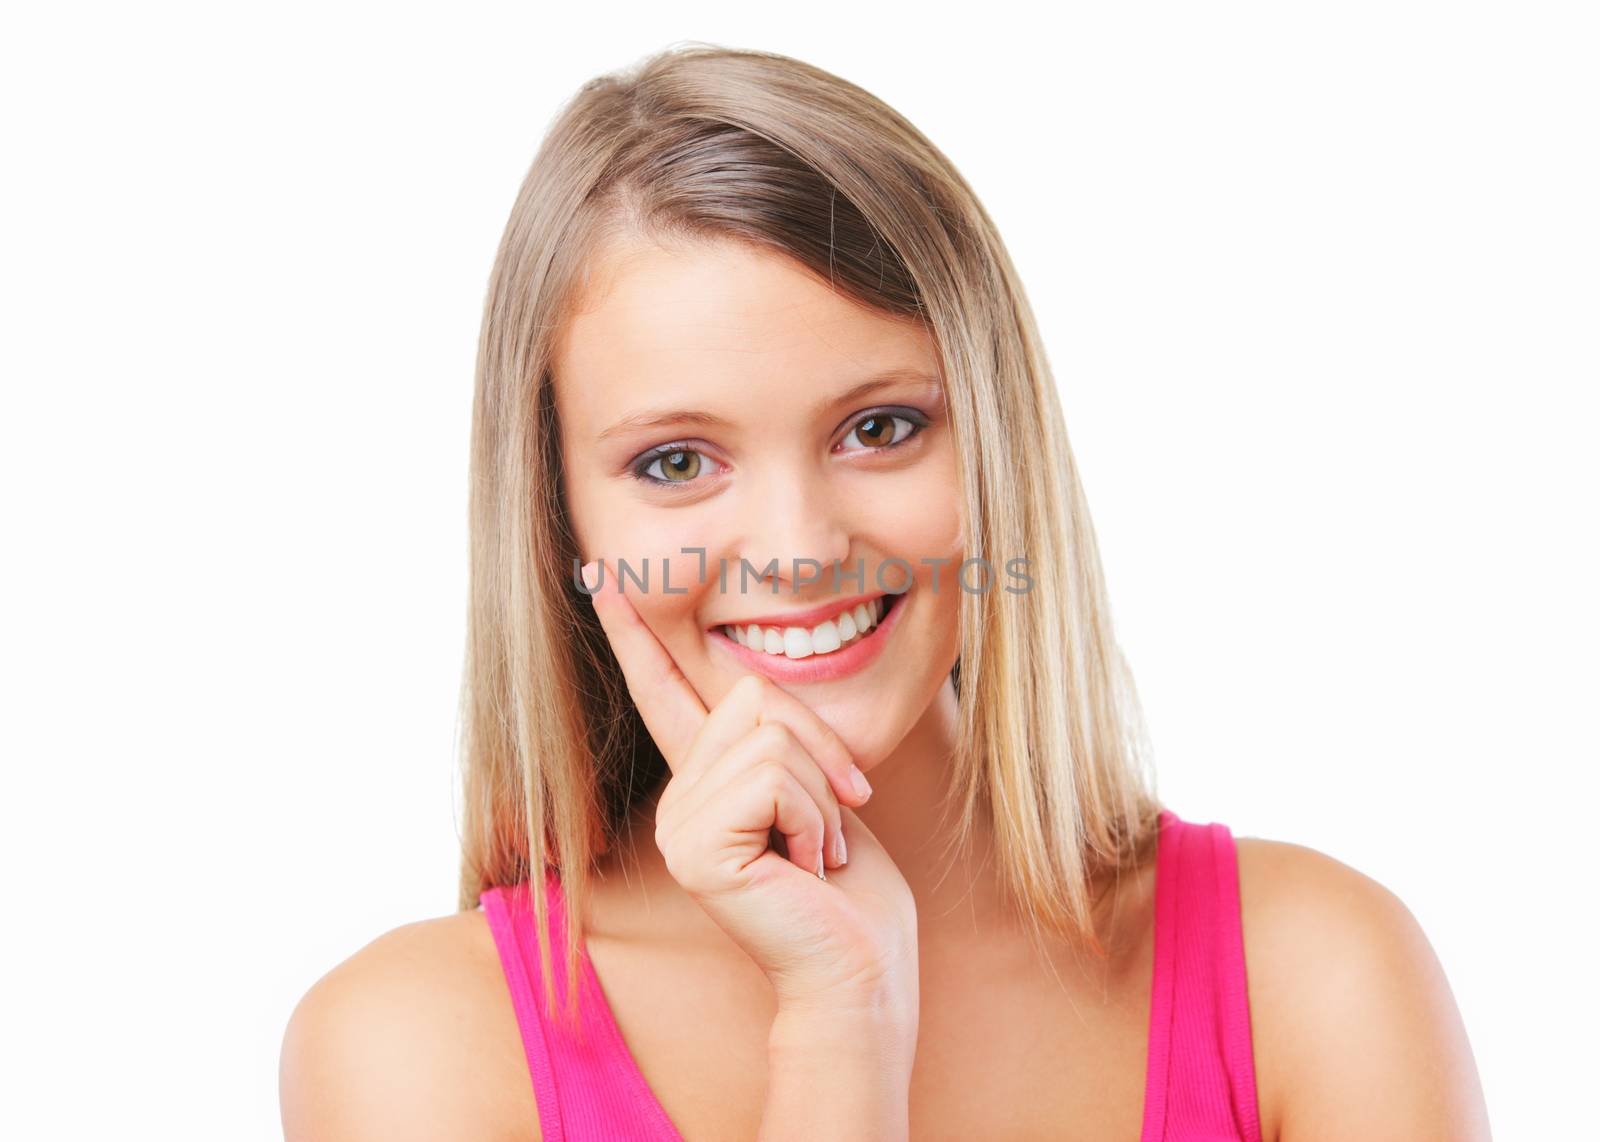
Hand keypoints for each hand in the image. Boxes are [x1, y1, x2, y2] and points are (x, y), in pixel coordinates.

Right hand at [583, 558, 918, 1016]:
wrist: (860, 968)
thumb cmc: (851, 890)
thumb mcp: (818, 790)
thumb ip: (779, 738)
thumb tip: (750, 674)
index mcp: (706, 780)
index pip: (663, 689)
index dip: (632, 629)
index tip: (597, 570)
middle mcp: (679, 798)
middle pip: (750, 692)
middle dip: (819, 752)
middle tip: (832, 829)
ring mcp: (680, 824)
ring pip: (770, 736)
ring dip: (823, 796)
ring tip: (817, 856)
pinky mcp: (695, 847)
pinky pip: (773, 776)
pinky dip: (814, 817)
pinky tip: (806, 868)